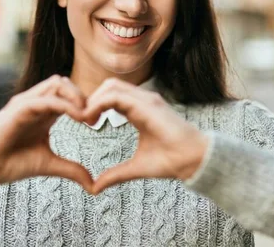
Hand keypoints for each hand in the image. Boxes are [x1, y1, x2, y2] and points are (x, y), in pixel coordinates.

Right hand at [0, 75, 93, 191]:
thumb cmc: (11, 163)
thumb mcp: (49, 164)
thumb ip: (72, 169)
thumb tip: (93, 185)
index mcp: (44, 112)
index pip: (69, 94)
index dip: (86, 103)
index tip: (97, 122)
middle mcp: (36, 103)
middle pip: (65, 82)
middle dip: (84, 96)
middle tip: (94, 118)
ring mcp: (27, 103)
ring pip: (57, 83)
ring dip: (76, 96)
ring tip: (86, 117)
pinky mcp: (19, 108)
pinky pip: (47, 99)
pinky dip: (66, 105)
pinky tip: (78, 119)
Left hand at [83, 78, 208, 194]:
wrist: (192, 160)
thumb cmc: (171, 161)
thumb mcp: (136, 167)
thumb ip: (115, 174)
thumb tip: (95, 187)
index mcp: (140, 110)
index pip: (112, 96)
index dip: (95, 105)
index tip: (84, 123)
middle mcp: (143, 100)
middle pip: (109, 86)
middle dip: (91, 98)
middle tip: (80, 119)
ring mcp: (146, 99)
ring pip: (111, 86)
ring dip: (93, 100)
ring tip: (84, 119)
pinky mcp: (148, 104)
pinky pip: (116, 95)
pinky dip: (99, 103)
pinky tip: (92, 119)